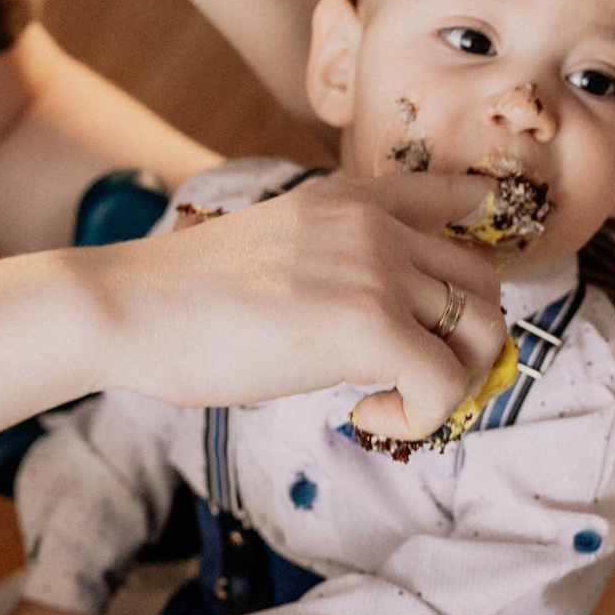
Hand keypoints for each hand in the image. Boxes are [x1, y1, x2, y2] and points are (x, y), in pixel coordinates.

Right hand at [75, 170, 508, 437]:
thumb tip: (383, 323)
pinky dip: (421, 417)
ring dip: (446, 383)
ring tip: (383, 401)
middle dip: (465, 341)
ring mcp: (378, 268)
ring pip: (482, 334)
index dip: (480, 258)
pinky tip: (364, 416)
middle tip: (411, 379)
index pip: (465, 196)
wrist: (128, 307)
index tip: (453, 308)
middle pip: (486, 282)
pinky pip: (447, 385)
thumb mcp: (280, 246)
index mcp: (354, 197)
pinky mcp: (371, 326)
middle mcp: (377, 222)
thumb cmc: (183, 297)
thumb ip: (339, 260)